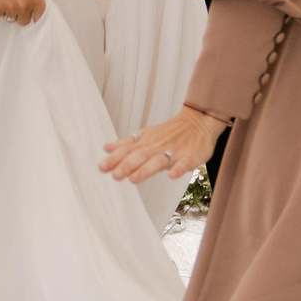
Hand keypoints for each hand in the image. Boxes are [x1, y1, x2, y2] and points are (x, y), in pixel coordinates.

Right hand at [0, 0, 45, 24]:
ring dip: (11, 11)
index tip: (30, 12)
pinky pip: (1, 14)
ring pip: (11, 19)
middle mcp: (24, 6)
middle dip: (22, 14)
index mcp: (37, 0)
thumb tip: (34, 6)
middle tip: (18, 3)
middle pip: (24, 22)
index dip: (34, 14)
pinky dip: (1, 8)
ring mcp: (10, 8)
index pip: (38, 18)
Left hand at [100, 106, 225, 184]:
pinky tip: (172, 176)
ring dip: (146, 170)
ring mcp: (173, 152)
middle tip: (115, 175)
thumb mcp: (146, 135)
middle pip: (140, 156)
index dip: (115, 159)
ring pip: (158, 161)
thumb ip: (126, 143)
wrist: (198, 121)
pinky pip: (184, 163)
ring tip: (134, 179)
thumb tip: (106, 148)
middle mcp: (157, 147)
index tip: (102, 168)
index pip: (127, 151)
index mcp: (146, 143)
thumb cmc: (169, 132)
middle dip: (127, 165)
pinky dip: (178, 169)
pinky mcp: (189, 156)